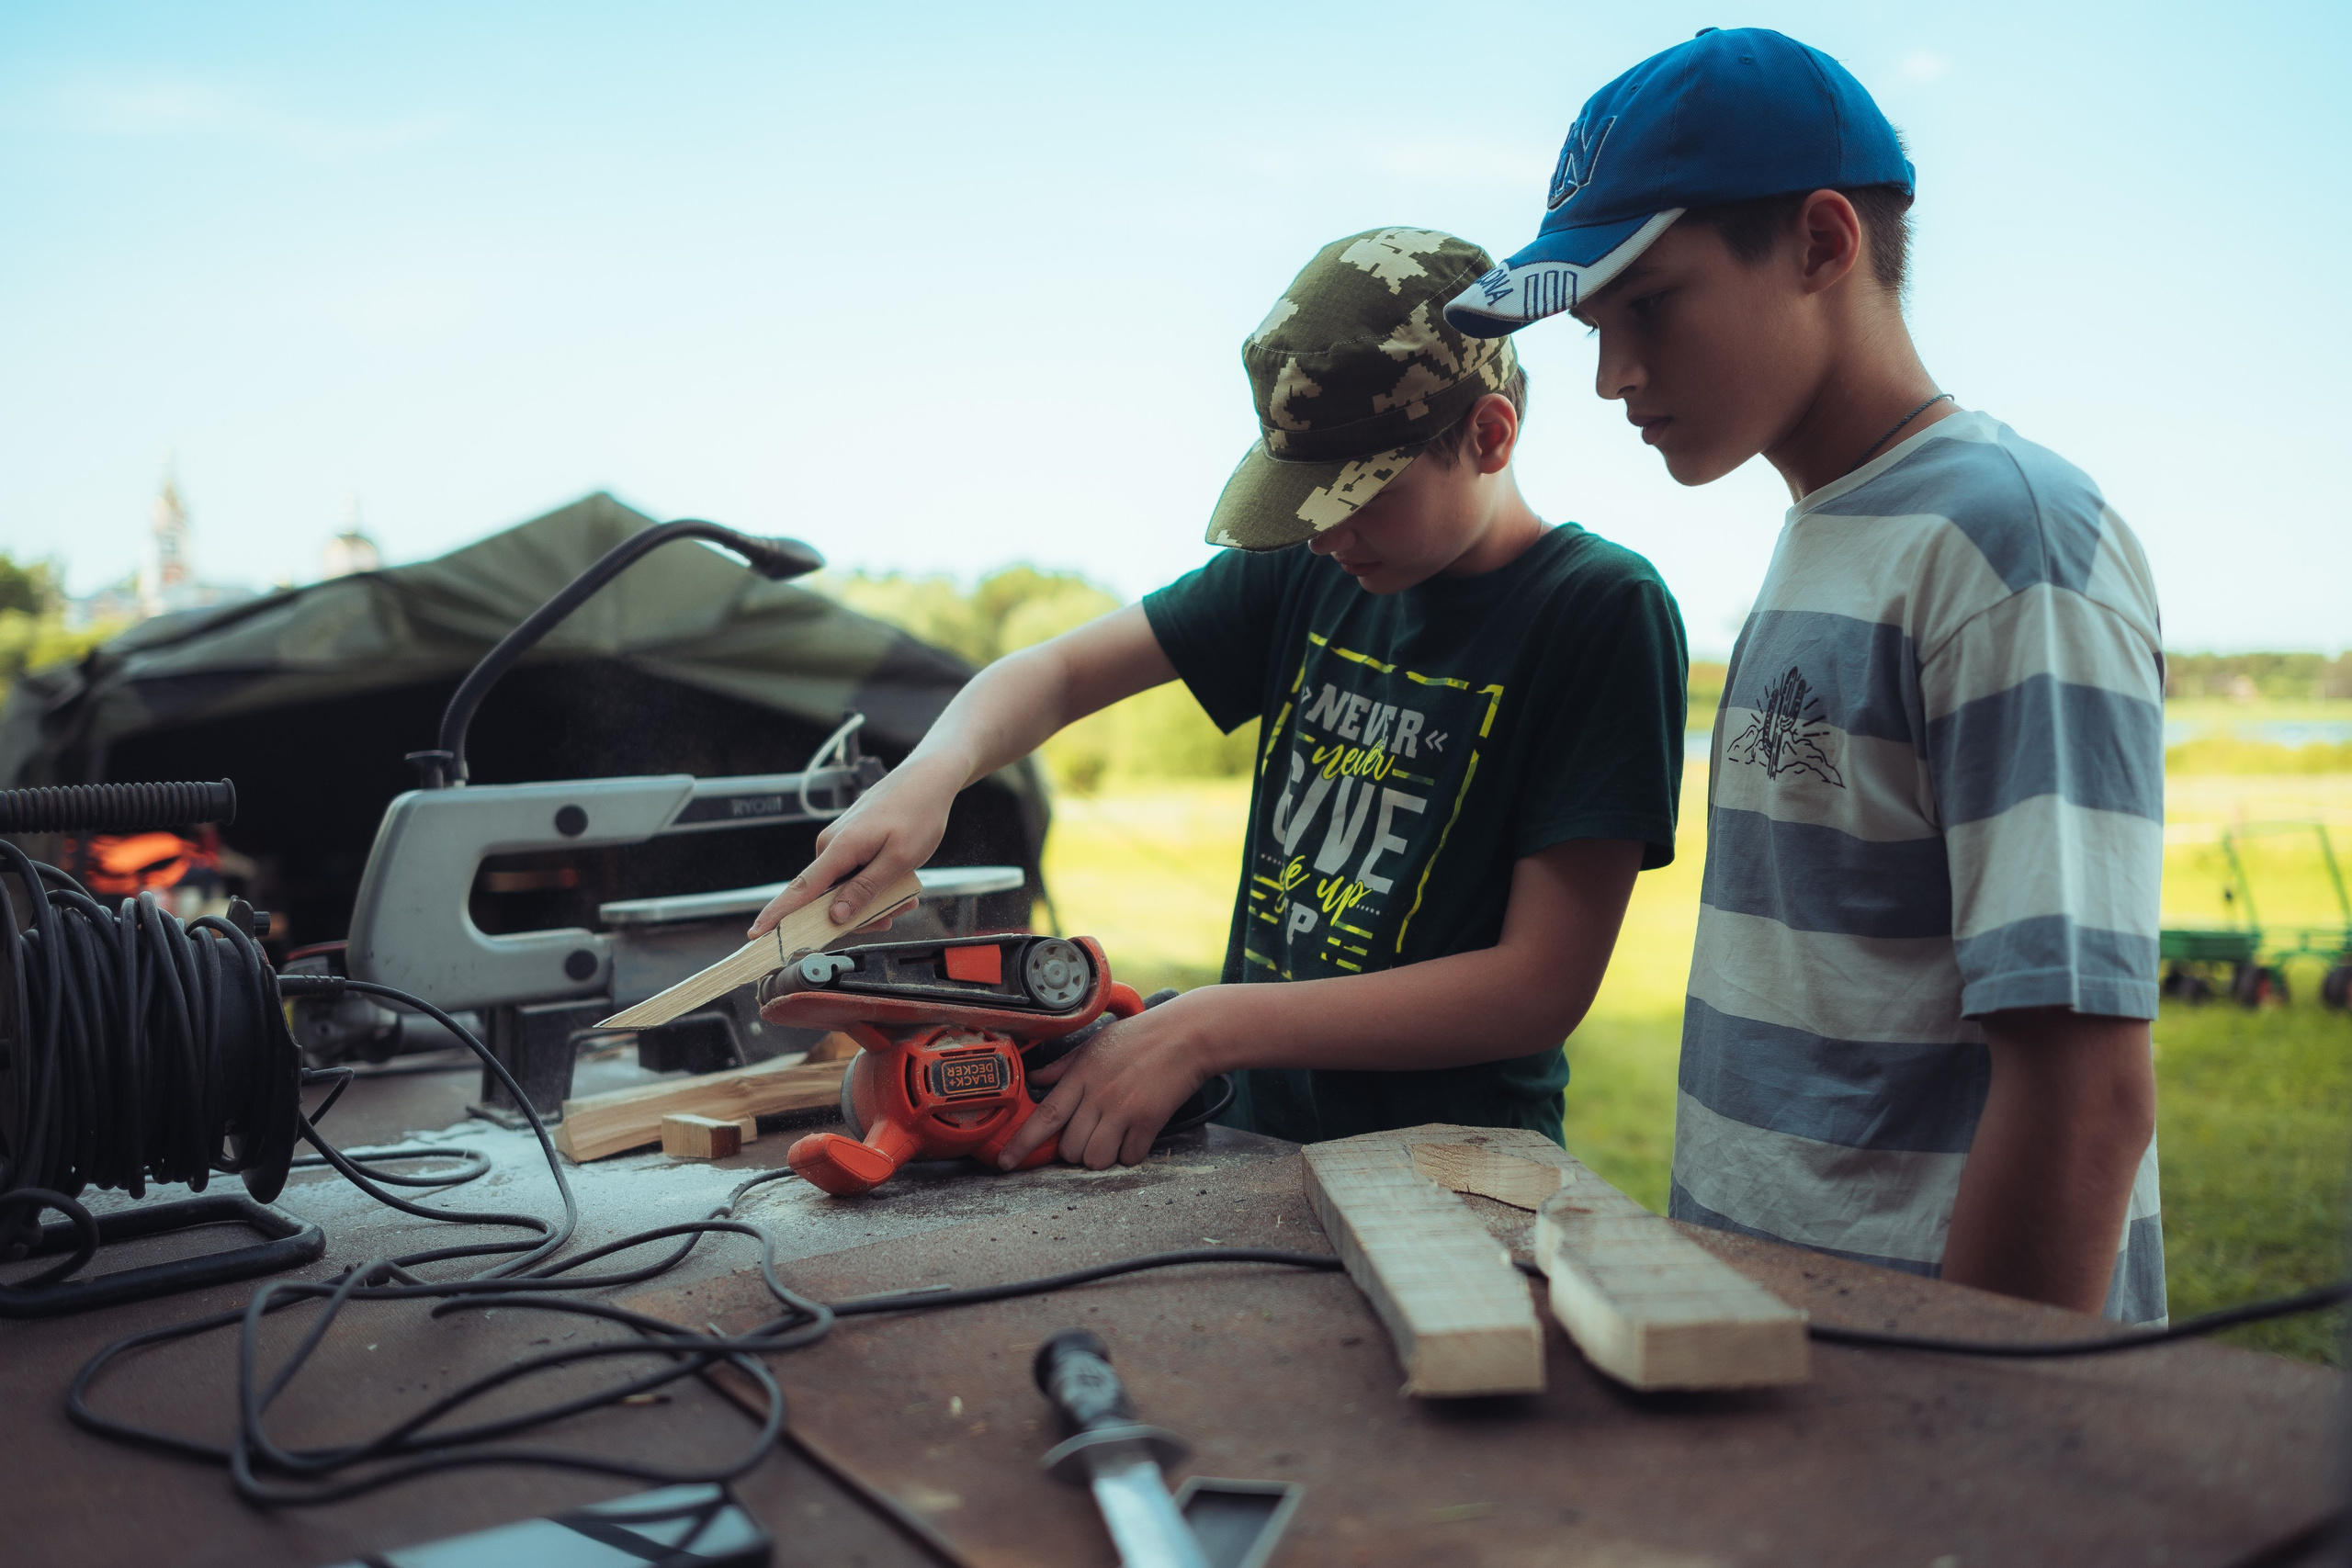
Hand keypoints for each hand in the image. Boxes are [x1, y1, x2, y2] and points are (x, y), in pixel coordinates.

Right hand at [748, 751, 966, 936]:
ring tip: (905, 895)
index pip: (800, 889)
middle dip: (859, 914)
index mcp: (838, 848)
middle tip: (896, 912)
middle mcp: (830, 845)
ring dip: (873, 900)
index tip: (756, 934)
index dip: (778, 915)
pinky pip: (853, 875)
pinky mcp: (849, 843)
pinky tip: (899, 883)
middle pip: (828, 898)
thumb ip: (865, 889)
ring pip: (845, 889)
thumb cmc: (917, 814)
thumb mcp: (899, 859)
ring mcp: (839, 843)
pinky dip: (873, 885)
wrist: (927, 779)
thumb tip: (834, 916)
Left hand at [998, 990, 1226, 1169]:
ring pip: (1096, 1158)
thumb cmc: (1142, 1036)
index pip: (1045, 1115)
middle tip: (1091, 1135)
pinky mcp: (1148, 1121)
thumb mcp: (1095, 1043)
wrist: (1186, 1035)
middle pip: (1070, 1148)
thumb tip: (1036, 1077)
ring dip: (1103, 1156)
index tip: (1005, 1162)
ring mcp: (1123, 1109)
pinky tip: (1137, 1136)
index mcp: (1081, 1075)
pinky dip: (1131, 1154)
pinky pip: (1130, 1157)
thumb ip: (1063, 1065)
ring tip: (1114, 1137)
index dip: (1022, 1143)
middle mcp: (1098, 1095)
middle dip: (1076, 1150)